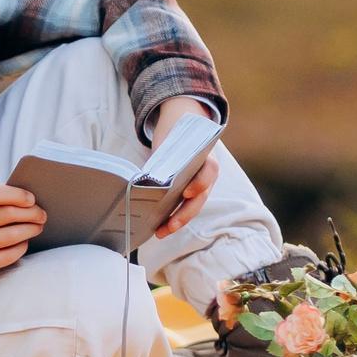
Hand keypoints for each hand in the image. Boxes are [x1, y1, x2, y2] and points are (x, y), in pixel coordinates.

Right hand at [0, 184, 45, 279]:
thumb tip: (30, 202)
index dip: (17, 195)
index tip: (31, 199)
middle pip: (8, 214)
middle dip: (32, 213)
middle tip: (42, 215)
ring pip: (12, 235)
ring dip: (31, 230)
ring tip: (38, 227)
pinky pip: (8, 256)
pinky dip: (21, 247)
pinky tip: (24, 242)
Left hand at [152, 95, 220, 238]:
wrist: (182, 122)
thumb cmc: (176, 131)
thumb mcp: (171, 137)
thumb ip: (165, 154)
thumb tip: (146, 179)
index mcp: (207, 155)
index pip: (210, 170)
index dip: (200, 183)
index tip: (186, 193)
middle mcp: (208, 174)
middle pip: (201, 197)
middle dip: (185, 214)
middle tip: (169, 226)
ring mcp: (201, 185)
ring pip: (193, 207)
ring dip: (177, 221)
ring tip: (160, 233)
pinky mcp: (190, 192)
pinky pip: (184, 207)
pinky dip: (173, 218)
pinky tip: (158, 227)